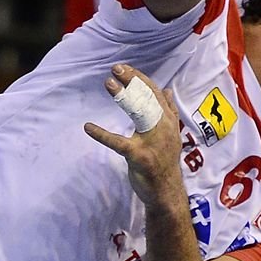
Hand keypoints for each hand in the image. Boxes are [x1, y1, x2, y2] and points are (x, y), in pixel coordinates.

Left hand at [85, 63, 183, 208]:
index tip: (124, 68)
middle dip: (132, 81)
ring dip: (123, 97)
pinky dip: (102, 134)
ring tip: (109, 84)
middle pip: (148, 98)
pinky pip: (118, 143)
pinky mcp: (139, 157)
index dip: (140, 78)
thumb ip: (169, 112)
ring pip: (138, 113)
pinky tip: (88, 127)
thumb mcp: (172, 134)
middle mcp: (164, 128)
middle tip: (116, 69)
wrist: (167, 192)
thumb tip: (167, 90)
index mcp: (169, 121)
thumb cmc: (165, 162)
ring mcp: (153, 142)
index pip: (155, 93)